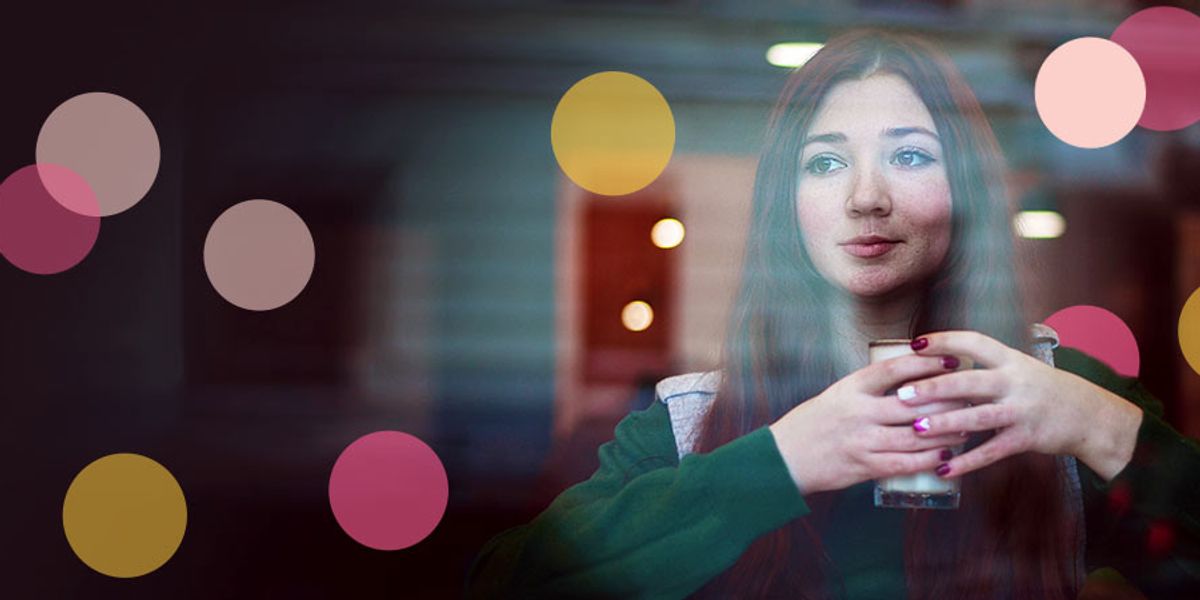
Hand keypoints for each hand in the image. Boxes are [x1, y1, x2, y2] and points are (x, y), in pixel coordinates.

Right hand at [768, 353, 970, 494]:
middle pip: (912, 403)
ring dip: (945, 432)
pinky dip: (928, 459)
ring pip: (914, 435)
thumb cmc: (811, 424)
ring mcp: (861, 440)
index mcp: (849, 388)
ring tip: (965, 428)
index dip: (925, 363)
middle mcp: (857, 412)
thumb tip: (908, 382)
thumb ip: (867, 391)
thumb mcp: (835, 396)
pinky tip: (945, 456)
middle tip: (970, 397)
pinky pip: (904, 463)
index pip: (893, 369)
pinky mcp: (863, 466)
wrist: (783, 458)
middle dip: (946, 400)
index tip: (951, 360)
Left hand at [904, 330, 1143, 479]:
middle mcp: (1015, 381)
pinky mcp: (1026, 438)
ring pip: (978, 417)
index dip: (944, 341)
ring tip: (916, 430)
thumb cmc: (1042, 389)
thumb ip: (984, 367)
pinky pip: (992, 452)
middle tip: (903, 394)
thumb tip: (937, 362)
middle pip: (969, 381)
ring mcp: (1021, 410)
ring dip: (945, 424)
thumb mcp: (1018, 368)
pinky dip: (967, 462)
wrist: (1089, 415)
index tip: (915, 344)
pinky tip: (944, 468)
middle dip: (934, 387)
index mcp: (1010, 359)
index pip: (973, 342)